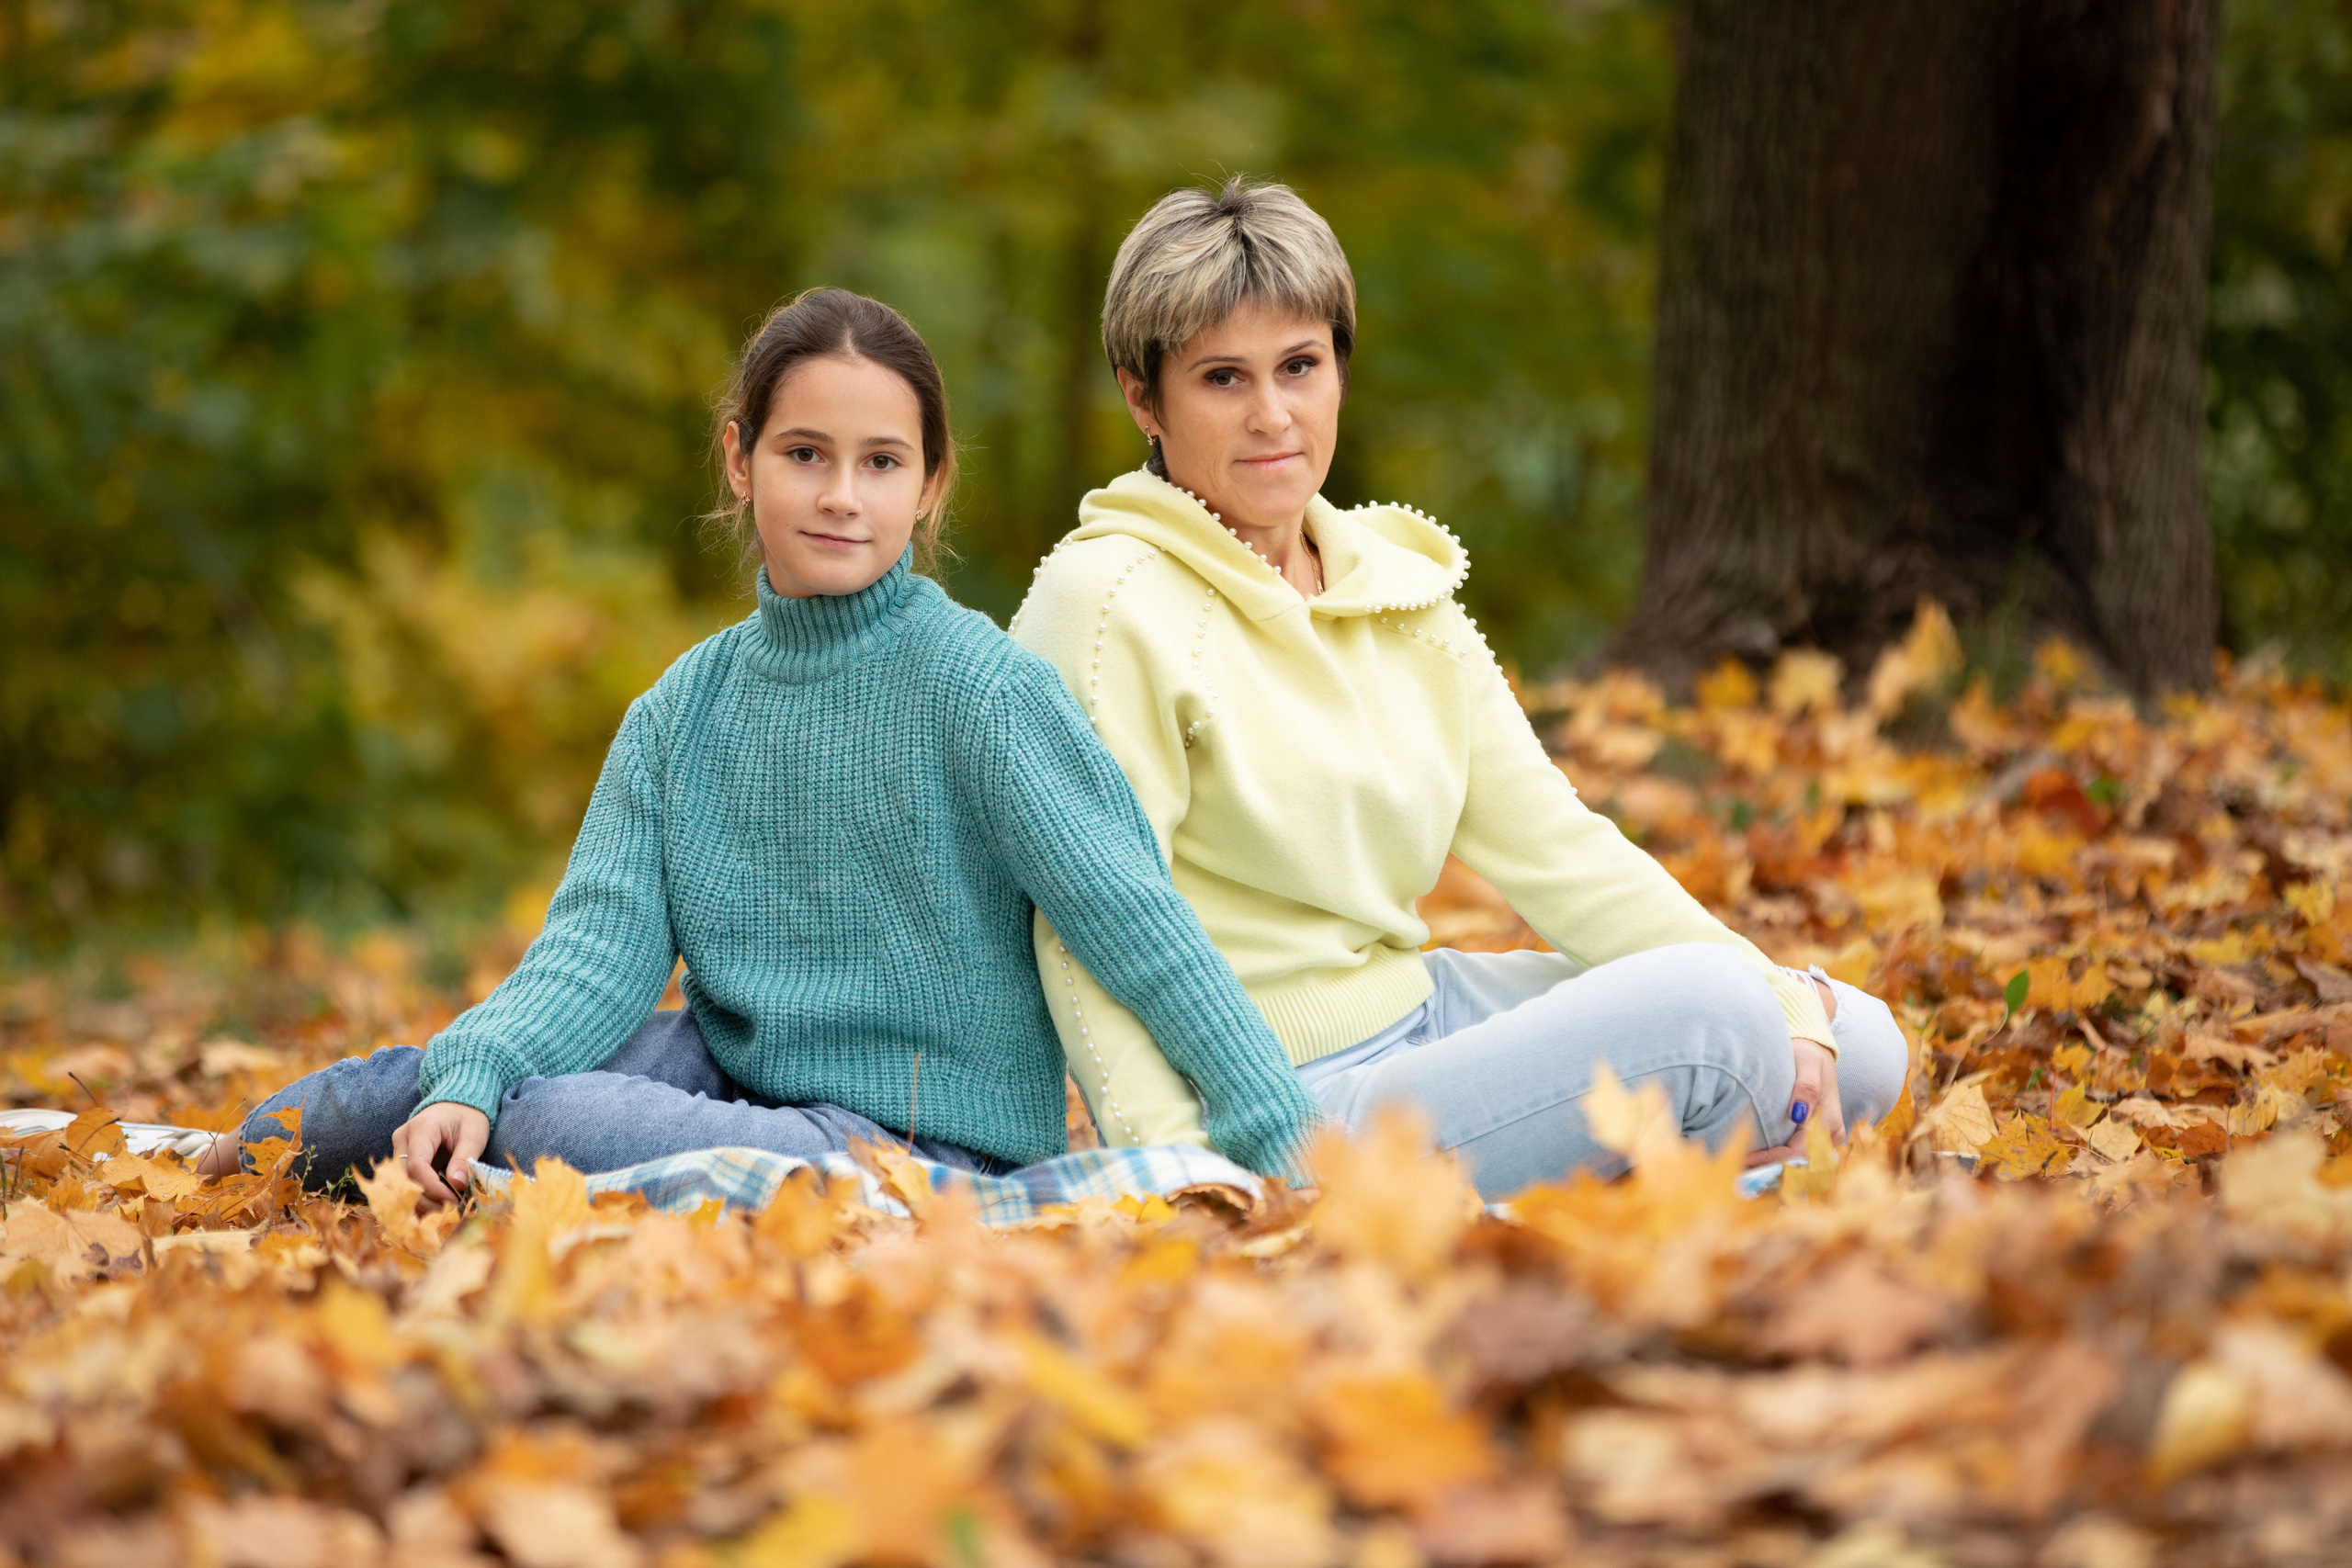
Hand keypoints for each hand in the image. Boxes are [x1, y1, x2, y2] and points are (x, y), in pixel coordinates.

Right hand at [391, 1101, 489, 1205]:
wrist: (457, 1105)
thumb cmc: (467, 1117)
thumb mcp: (474, 1134)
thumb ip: (464, 1158)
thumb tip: (457, 1185)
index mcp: (420, 1129)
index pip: (416, 1166)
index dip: (432, 1188)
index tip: (452, 1200)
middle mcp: (402, 1140)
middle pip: (404, 1179)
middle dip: (426, 1199)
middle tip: (450, 1210)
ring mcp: (398, 1150)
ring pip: (401, 1185)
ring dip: (421, 1202)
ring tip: (445, 1210)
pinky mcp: (401, 1161)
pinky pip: (405, 1183)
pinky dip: (418, 1198)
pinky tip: (434, 1208)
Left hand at [1744, 1038, 1846, 1166]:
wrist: (1812, 1054)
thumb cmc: (1809, 1055)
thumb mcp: (1809, 1061)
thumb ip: (1807, 1085)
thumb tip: (1799, 1114)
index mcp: (1829, 1122)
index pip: (1804, 1152)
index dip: (1778, 1160)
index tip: (1750, 1160)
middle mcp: (1827, 1136)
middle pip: (1800, 1165)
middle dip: (1772, 1171)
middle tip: (1739, 1172)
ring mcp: (1819, 1140)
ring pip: (1797, 1165)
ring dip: (1772, 1170)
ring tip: (1742, 1171)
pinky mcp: (1808, 1138)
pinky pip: (1793, 1157)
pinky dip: (1774, 1163)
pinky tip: (1753, 1165)